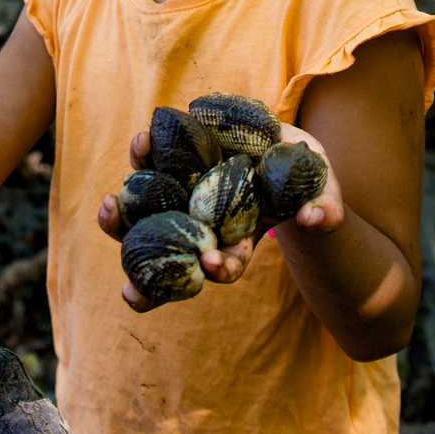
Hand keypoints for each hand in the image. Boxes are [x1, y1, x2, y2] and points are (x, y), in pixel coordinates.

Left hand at [95, 121, 344, 312]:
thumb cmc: (308, 176)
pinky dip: (145, 157)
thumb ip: (325, 208)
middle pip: (171, 256)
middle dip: (149, 278)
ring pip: (148, 214)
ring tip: (109, 207)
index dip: (217, 270)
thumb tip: (318, 218)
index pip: (225, 264)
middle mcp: (205, 225)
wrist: (283, 144)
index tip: (210, 268)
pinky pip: (155, 164)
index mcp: (239, 240)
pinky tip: (141, 143)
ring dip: (124, 217)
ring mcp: (186, 196)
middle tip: (130, 290)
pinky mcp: (177, 163)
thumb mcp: (324, 191)